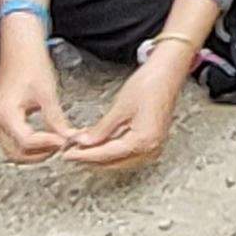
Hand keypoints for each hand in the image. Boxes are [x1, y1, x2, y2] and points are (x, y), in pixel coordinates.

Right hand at [0, 14, 76, 161]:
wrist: (19, 47)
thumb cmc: (30, 63)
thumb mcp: (47, 94)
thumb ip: (56, 120)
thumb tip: (67, 138)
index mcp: (5, 113)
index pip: (26, 142)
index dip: (48, 145)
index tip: (64, 142)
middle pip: (16, 152)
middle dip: (40, 153)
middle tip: (60, 146)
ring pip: (13, 149)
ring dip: (35, 150)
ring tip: (55, 141)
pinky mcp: (0, 116)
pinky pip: (12, 138)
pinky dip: (29, 142)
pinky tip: (44, 136)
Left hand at [64, 39, 191, 169]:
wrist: (167, 73)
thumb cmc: (149, 85)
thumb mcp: (120, 107)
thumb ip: (102, 129)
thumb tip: (84, 143)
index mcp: (144, 142)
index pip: (107, 154)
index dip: (85, 156)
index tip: (68, 155)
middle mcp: (150, 149)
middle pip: (114, 162)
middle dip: (91, 158)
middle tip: (70, 153)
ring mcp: (153, 147)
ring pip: (120, 160)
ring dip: (101, 155)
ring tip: (81, 148)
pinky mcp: (151, 141)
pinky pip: (128, 152)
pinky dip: (112, 149)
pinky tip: (99, 143)